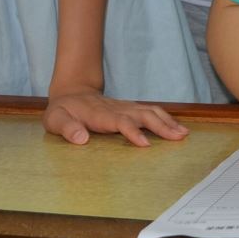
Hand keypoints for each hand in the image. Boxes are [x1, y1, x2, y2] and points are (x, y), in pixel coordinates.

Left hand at [43, 85, 190, 146]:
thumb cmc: (62, 110)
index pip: (120, 122)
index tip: (146, 144)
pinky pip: (151, 112)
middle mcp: (117, 109)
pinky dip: (166, 118)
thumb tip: (81, 139)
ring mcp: (125, 107)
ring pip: (150, 111)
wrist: (71, 92)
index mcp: (99, 114)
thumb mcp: (54, 119)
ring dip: (167, 122)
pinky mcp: (130, 109)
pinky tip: (177, 127)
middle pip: (143, 115)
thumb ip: (67, 128)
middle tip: (179, 138)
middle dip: (161, 126)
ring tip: (184, 134)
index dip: (133, 132)